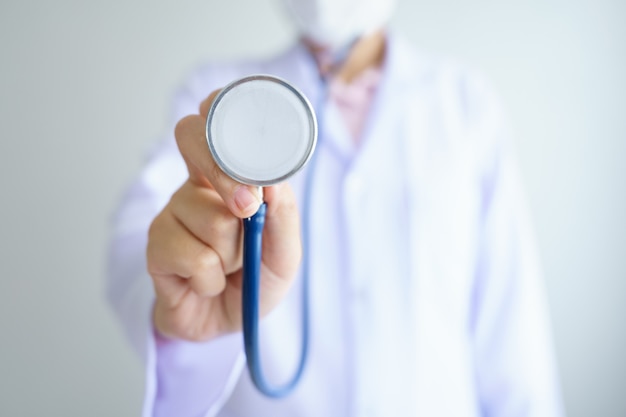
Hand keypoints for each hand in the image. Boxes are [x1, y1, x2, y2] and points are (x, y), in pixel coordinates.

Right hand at [147, 91, 301, 341]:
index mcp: (229, 176)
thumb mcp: (284, 254)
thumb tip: (272, 183)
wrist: (224, 323)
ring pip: (212, 217)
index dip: (217, 106)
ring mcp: (173, 212)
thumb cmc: (255, 278)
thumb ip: (283, 217)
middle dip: (226, 173)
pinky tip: (206, 282)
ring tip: (229, 266)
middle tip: (247, 209)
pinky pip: (193, 255)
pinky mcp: (156, 245)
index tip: (223, 105)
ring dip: (232, 254)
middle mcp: (197, 185)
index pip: (216, 125)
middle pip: (191, 139)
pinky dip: (211, 278)